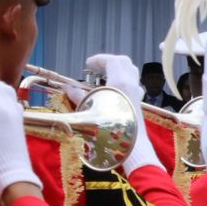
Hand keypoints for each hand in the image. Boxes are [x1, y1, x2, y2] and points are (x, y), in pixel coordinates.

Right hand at [87, 53, 157, 173]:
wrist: (129, 146)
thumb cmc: (107, 127)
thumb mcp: (87, 108)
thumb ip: (77, 95)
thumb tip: (67, 87)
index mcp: (120, 81)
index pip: (112, 60)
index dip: (99, 59)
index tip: (87, 64)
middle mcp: (132, 84)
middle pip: (124, 62)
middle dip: (110, 61)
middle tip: (96, 67)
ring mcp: (138, 93)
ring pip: (131, 72)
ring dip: (118, 70)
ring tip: (104, 76)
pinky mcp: (139, 102)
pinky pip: (133, 84)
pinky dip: (123, 81)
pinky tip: (113, 90)